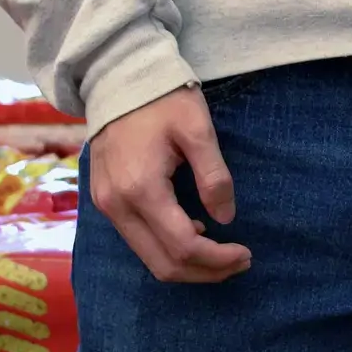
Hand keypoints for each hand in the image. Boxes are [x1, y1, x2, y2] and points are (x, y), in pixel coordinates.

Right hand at [87, 85, 251, 283]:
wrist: (118, 80)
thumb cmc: (162, 99)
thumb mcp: (198, 128)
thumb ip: (214, 175)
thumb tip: (227, 218)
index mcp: (141, 189)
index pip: (183, 245)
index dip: (217, 258)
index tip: (246, 254)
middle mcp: (117, 206)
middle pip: (162, 264)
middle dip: (205, 271)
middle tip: (240, 262)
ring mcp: (106, 207)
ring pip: (148, 258)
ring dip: (186, 265)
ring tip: (222, 254)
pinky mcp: (105, 202)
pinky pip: (137, 241)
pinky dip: (166, 248)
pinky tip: (194, 232)